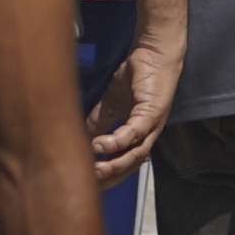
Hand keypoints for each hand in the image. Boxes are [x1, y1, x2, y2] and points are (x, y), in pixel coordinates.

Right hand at [87, 35, 172, 175]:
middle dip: (110, 177)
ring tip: (95, 168)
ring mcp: (151, 126)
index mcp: (136, 137)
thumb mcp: (110, 103)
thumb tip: (81, 138)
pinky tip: (102, 145)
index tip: (85, 182)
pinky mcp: (152, 113)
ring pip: (135, 154)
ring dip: (115, 164)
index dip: (106, 176)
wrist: (153, 52)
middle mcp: (146, 136)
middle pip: (129, 166)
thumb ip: (98, 122)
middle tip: (89, 182)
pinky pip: (136, 132)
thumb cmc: (136, 77)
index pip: (121, 164)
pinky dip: (119, 140)